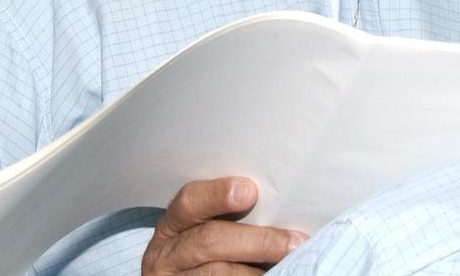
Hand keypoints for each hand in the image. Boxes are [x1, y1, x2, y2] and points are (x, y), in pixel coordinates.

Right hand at [142, 177, 307, 274]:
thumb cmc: (211, 251)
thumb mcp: (206, 230)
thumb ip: (229, 216)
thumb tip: (277, 205)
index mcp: (172, 226)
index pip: (189, 202)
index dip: (217, 195)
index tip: (250, 192)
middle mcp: (165, 255)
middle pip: (210, 240)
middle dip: (257, 241)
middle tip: (294, 242)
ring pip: (217, 272)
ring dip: (256, 269)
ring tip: (287, 264)